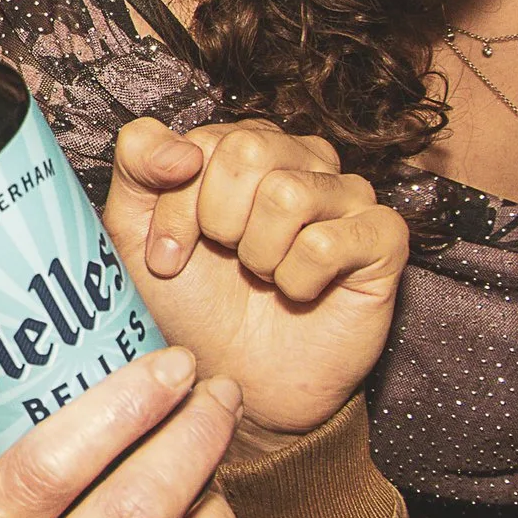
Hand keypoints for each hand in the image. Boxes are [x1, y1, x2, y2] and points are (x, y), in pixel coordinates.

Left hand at [107, 119, 408, 460]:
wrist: (236, 375)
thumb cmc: (190, 300)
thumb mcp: (134, 228)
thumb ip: (137, 162)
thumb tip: (183, 149)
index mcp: (242, 145)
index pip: (202, 141)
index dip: (176, 206)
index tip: (168, 253)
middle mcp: (299, 158)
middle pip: (249, 152)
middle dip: (217, 223)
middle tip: (225, 262)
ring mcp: (346, 194)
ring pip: (288, 194)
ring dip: (259, 254)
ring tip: (262, 277)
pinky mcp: (382, 238)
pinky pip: (329, 241)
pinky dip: (298, 279)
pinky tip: (297, 292)